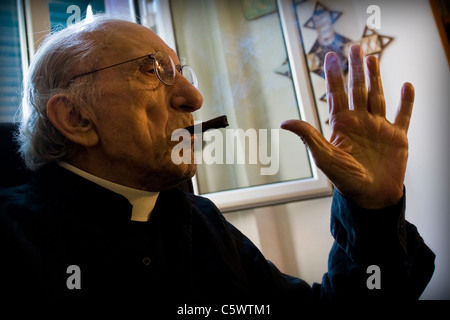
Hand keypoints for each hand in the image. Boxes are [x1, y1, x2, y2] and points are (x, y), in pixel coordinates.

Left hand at [281, 45, 413, 208]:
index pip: (336, 94)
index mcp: (342, 125)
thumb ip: (308, 137)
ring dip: (376, 77)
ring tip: (372, 58)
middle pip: (357, 89)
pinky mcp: (398, 137)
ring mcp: (379, 128)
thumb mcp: (324, 157)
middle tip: (354, 47)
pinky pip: (403, 115)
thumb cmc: (346, 180)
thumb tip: (285, 122)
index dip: (334, 75)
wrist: (371, 198)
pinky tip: (407, 85)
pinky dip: (407, 102)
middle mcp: (360, 122)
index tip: (331, 55)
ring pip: (377, 96)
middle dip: (356, 69)